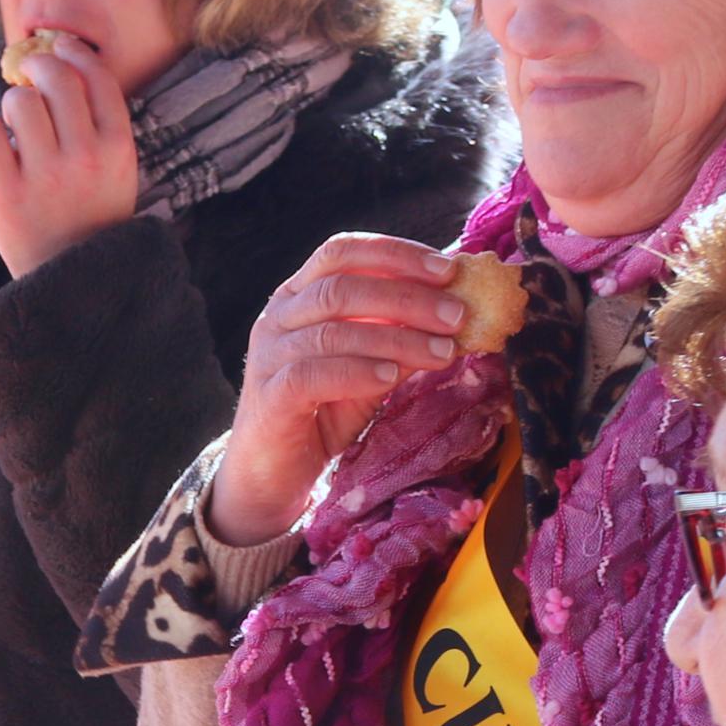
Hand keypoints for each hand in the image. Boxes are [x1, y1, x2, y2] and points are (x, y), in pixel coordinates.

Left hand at [0, 38, 141, 275]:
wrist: (71, 284)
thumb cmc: (89, 220)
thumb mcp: (116, 173)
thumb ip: (99, 125)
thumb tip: (65, 63)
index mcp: (118, 149)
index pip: (98, 78)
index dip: (75, 53)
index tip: (60, 46)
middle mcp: (85, 156)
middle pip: (57, 79)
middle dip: (38, 65)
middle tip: (28, 72)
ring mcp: (46, 175)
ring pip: (19, 101)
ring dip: (14, 104)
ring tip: (17, 128)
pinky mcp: (6, 192)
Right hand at [213, 234, 475, 548]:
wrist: (272, 473)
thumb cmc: (323, 412)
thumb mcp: (370, 366)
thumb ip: (398, 336)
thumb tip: (456, 313)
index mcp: (298, 296)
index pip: (342, 252)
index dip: (395, 254)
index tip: (447, 269)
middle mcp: (278, 317)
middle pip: (342, 287)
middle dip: (408, 297)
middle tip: (457, 314)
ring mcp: (268, 357)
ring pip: (333, 331)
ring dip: (397, 338)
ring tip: (443, 352)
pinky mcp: (269, 398)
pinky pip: (313, 374)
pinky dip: (358, 371)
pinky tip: (392, 377)